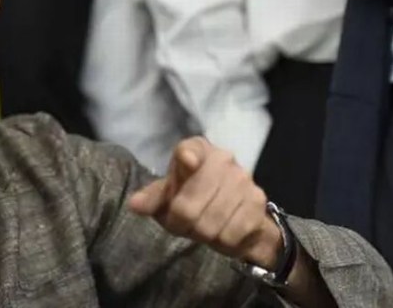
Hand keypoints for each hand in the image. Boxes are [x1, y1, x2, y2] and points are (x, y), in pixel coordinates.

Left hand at [128, 137, 282, 269]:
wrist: (237, 213)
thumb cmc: (192, 198)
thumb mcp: (168, 196)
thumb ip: (152, 198)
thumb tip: (134, 205)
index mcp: (196, 150)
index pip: (190, 149)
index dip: (187, 156)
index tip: (187, 160)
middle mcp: (222, 158)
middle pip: (188, 206)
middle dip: (182, 223)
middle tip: (185, 224)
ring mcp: (243, 179)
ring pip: (210, 224)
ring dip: (203, 234)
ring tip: (204, 227)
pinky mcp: (258, 202)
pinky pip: (231, 235)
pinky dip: (223, 242)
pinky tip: (224, 231)